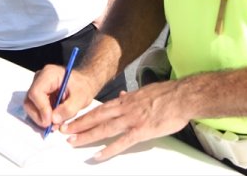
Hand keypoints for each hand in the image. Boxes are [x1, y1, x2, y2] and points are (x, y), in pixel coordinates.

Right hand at [24, 65, 100, 130]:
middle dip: (40, 116)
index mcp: (49, 74)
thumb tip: (53, 120)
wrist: (84, 84)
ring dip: (41, 118)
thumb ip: (68, 109)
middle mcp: (39, 79)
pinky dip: (43, 117)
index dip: (41, 109)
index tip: (50, 121)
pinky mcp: (38, 95)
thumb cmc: (83, 86)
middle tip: (53, 126)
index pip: (36, 92)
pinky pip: (35, 109)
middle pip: (30, 101)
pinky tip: (54, 120)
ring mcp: (37, 87)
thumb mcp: (81, 98)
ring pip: (31, 107)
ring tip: (55, 124)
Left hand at [63, 80, 190, 161]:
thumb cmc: (167, 94)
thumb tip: (120, 97)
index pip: (100, 108)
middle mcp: (125, 109)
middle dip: (79, 125)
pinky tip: (98, 155)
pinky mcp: (141, 131)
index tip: (72, 120)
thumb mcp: (144, 91)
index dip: (84, 115)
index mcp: (126, 100)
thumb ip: (130, 96)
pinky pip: (122, 142)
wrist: (182, 97)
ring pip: (105, 128)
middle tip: (64, 131)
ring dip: (87, 135)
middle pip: (97, 118)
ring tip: (73, 142)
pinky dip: (109, 149)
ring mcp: (132, 120)